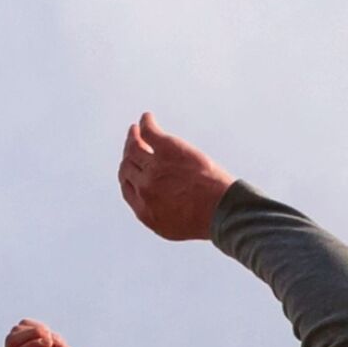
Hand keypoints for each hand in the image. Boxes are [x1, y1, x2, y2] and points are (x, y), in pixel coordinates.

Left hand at [4, 320, 105, 346]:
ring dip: (38, 332)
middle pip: (11, 343)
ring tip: (57, 343)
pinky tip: (56, 342)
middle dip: (31, 336)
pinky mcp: (30, 345)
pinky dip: (41, 329)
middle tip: (51, 340)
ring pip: (16, 332)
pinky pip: (25, 326)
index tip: (48, 344)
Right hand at [119, 110, 232, 242]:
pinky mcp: (166, 148)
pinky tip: (147, 118)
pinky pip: (148, 131)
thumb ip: (158, 214)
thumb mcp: (173, 227)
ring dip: (133, 137)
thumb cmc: (205, 219)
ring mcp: (154, 167)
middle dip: (128, 156)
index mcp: (144, 211)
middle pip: (127, 167)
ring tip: (136, 130)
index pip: (127, 187)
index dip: (128, 175)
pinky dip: (146, 123)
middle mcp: (144, 188)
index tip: (133, 168)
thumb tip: (154, 204)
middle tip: (134, 145)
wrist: (220, 210)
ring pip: (134, 147)